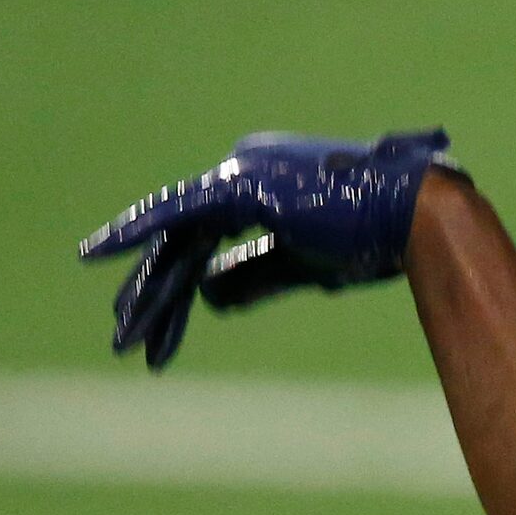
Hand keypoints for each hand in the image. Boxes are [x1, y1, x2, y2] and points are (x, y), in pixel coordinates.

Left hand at [78, 129, 453, 368]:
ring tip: (126, 344)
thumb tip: (207, 299)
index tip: (158, 325)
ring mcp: (240, 174)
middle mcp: (244, 171)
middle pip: (184, 242)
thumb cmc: (380, 240)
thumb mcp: (308, 266)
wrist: (420, 219)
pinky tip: (96, 254)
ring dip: (152, 294)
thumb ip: (255, 274)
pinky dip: (133, 231)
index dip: (180, 285)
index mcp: (264, 185)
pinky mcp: (241, 186)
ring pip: (179, 241)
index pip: (205, 238)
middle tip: (127, 343)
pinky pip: (174, 214)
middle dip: (156, 295)